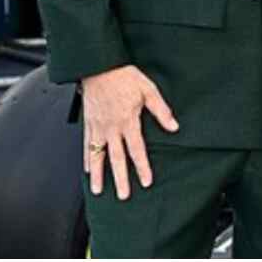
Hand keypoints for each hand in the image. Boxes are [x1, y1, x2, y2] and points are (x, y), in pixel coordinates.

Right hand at [81, 65, 178, 199]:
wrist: (99, 65)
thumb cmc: (124, 76)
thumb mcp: (148, 90)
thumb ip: (161, 110)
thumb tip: (174, 126)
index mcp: (128, 121)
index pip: (136, 150)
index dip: (142, 167)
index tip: (146, 182)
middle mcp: (112, 127)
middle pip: (116, 158)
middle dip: (121, 179)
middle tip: (123, 196)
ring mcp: (98, 126)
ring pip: (98, 155)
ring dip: (98, 175)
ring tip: (98, 191)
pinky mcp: (89, 123)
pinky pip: (87, 145)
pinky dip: (87, 159)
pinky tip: (87, 170)